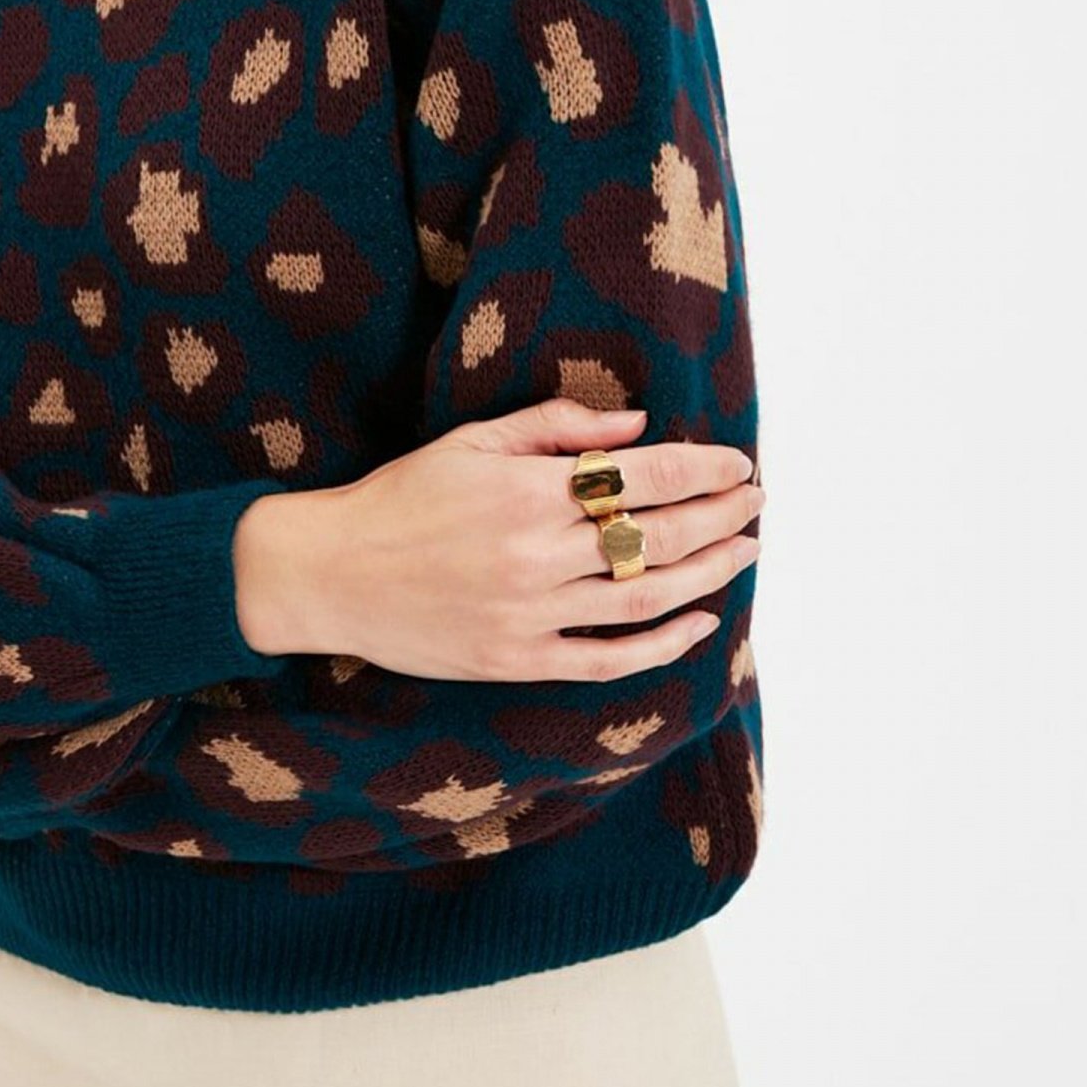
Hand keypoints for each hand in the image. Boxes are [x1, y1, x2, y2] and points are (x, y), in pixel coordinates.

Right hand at [242, 398, 762, 680]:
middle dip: (719, 518)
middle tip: (755, 504)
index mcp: (528, 490)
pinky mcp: (518, 660)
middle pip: (658, 537)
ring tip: (744, 553)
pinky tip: (698, 625)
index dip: (703, 471)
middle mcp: (538, 553)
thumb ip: (556, 426)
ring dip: (707, 576)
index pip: (645, 478)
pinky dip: (661, 646)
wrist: (330, 573)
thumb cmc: (400, 497)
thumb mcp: (471, 440)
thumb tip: (636, 426)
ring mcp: (531, 614)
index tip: (737, 465)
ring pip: (645, 598)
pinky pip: (608, 659)